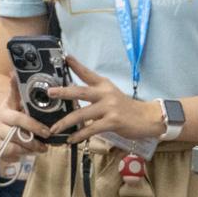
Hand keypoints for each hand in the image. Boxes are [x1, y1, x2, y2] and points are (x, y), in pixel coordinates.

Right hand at [0, 78, 50, 163]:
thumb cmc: (13, 110)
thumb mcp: (15, 100)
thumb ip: (18, 90)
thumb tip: (14, 72)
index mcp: (4, 109)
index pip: (19, 118)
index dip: (33, 126)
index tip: (47, 132)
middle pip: (18, 134)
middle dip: (35, 139)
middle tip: (48, 140)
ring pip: (16, 146)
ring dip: (31, 148)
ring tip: (42, 148)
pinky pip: (13, 153)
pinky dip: (23, 154)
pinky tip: (30, 151)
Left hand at [47, 56, 166, 144]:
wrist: (147, 118)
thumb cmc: (127, 109)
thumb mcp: (112, 95)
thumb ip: (96, 95)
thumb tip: (75, 98)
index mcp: (104, 85)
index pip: (87, 73)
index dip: (76, 64)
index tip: (65, 57)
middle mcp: (105, 94)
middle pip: (80, 91)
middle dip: (63, 92)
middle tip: (50, 92)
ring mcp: (109, 108)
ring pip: (82, 114)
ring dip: (66, 122)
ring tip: (54, 128)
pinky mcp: (112, 122)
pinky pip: (92, 129)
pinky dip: (80, 135)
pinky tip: (72, 139)